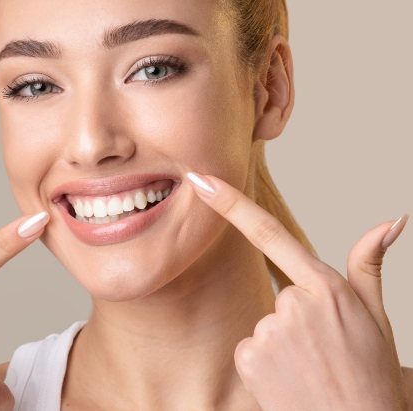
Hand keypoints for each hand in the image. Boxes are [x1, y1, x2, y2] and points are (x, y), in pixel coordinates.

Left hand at [186, 171, 409, 410]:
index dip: (231, 204)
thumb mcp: (376, 316)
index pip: (270, 233)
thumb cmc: (370, 374)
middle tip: (322, 350)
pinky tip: (288, 379)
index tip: (201, 181)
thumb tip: (392, 221)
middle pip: (279, 295)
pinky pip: (248, 348)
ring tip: (308, 367)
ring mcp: (269, 330)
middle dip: (296, 317)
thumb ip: (370, 265)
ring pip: (264, 323)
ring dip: (281, 342)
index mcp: (325, 287)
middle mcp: (293, 303)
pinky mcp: (248, 356)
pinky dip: (264, 362)